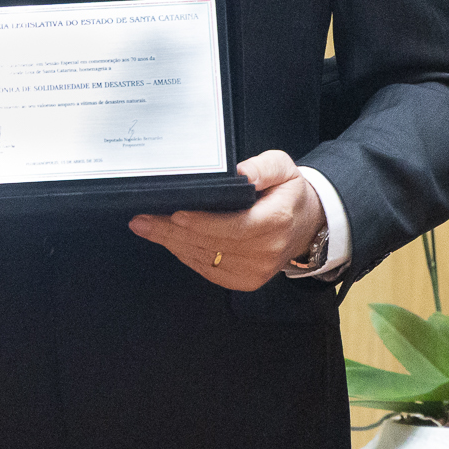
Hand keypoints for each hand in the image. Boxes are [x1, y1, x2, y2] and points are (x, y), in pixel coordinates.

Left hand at [128, 150, 325, 290]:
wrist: (306, 225)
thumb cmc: (289, 193)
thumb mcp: (283, 168)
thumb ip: (262, 167)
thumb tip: (240, 173)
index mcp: (275, 221)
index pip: (233, 226)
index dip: (201, 223)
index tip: (175, 213)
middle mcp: (266, 251)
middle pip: (211, 243)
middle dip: (172, 231)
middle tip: (142, 219)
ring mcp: (255, 270)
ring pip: (204, 258)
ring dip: (172, 243)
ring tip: (146, 227)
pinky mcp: (245, 281)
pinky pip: (208, 270)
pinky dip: (185, 255)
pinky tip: (168, 240)